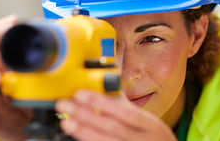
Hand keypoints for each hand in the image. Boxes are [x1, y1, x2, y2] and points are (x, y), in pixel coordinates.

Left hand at [55, 90, 176, 140]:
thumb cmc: (155, 139)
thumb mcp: (149, 122)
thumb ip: (128, 106)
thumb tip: (109, 84)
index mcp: (149, 125)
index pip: (123, 111)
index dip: (100, 102)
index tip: (80, 93)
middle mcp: (141, 139)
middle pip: (111, 126)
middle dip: (85, 114)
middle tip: (64, 104)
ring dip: (83, 131)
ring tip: (66, 122)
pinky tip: (77, 136)